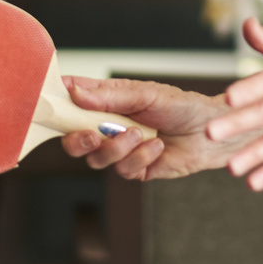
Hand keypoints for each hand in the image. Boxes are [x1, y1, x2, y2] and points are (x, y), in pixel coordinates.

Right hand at [58, 75, 254, 181]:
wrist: (213, 131)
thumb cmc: (182, 105)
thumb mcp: (146, 94)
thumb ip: (110, 95)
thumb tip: (75, 92)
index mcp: (106, 101)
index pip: (72, 100)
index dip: (56, 101)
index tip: (49, 101)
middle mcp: (109, 126)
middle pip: (72, 140)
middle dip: (78, 140)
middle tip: (92, 134)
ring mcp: (121, 150)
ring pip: (97, 159)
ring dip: (117, 148)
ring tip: (141, 135)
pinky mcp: (136, 169)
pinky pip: (124, 171)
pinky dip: (140, 158)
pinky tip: (157, 147)